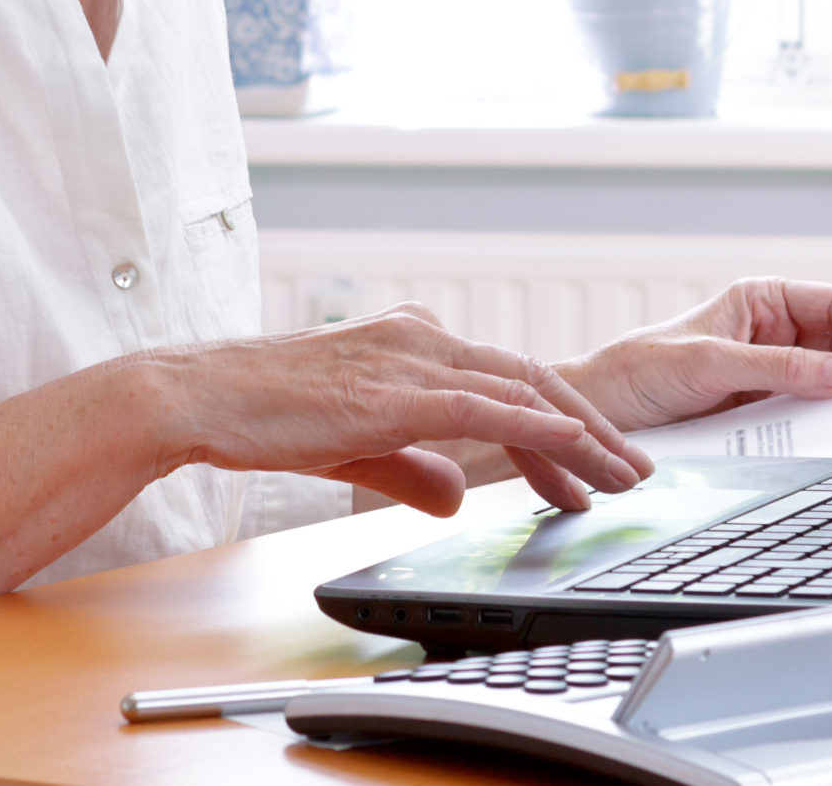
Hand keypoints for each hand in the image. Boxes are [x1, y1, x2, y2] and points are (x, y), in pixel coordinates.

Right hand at [147, 304, 653, 516]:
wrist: (197, 396)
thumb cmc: (264, 415)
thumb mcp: (357, 447)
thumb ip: (413, 467)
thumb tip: (458, 494)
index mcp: (413, 342)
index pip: (508, 380)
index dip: (561, 425)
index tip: (594, 468)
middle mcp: (420, 338)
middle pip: (532, 379)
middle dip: (591, 430)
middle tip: (634, 471)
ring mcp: (408, 358)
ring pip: (521, 391)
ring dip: (581, 437)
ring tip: (620, 476)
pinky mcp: (392, 390)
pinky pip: (482, 406)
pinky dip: (536, 427)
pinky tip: (571, 449)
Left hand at [556, 278, 831, 434]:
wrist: (602, 414)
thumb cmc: (642, 370)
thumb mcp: (711, 363)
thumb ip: (778, 367)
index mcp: (761, 301)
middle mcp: (772, 334)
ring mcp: (769, 375)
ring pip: (825, 384)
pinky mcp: (761, 412)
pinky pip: (803, 416)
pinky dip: (821, 426)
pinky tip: (831, 441)